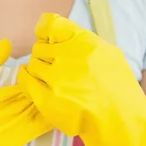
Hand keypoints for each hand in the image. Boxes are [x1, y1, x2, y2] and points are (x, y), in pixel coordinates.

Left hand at [21, 13, 145, 145]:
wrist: (120, 121)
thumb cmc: (117, 89)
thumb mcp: (108, 54)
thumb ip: (81, 40)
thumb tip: (53, 27)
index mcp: (85, 43)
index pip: (51, 24)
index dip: (45, 30)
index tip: (45, 36)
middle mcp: (69, 58)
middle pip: (40, 47)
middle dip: (44, 55)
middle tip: (54, 66)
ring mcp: (57, 79)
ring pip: (33, 64)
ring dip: (39, 70)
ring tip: (52, 79)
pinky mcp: (47, 99)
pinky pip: (25, 81)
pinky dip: (26, 78)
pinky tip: (32, 80)